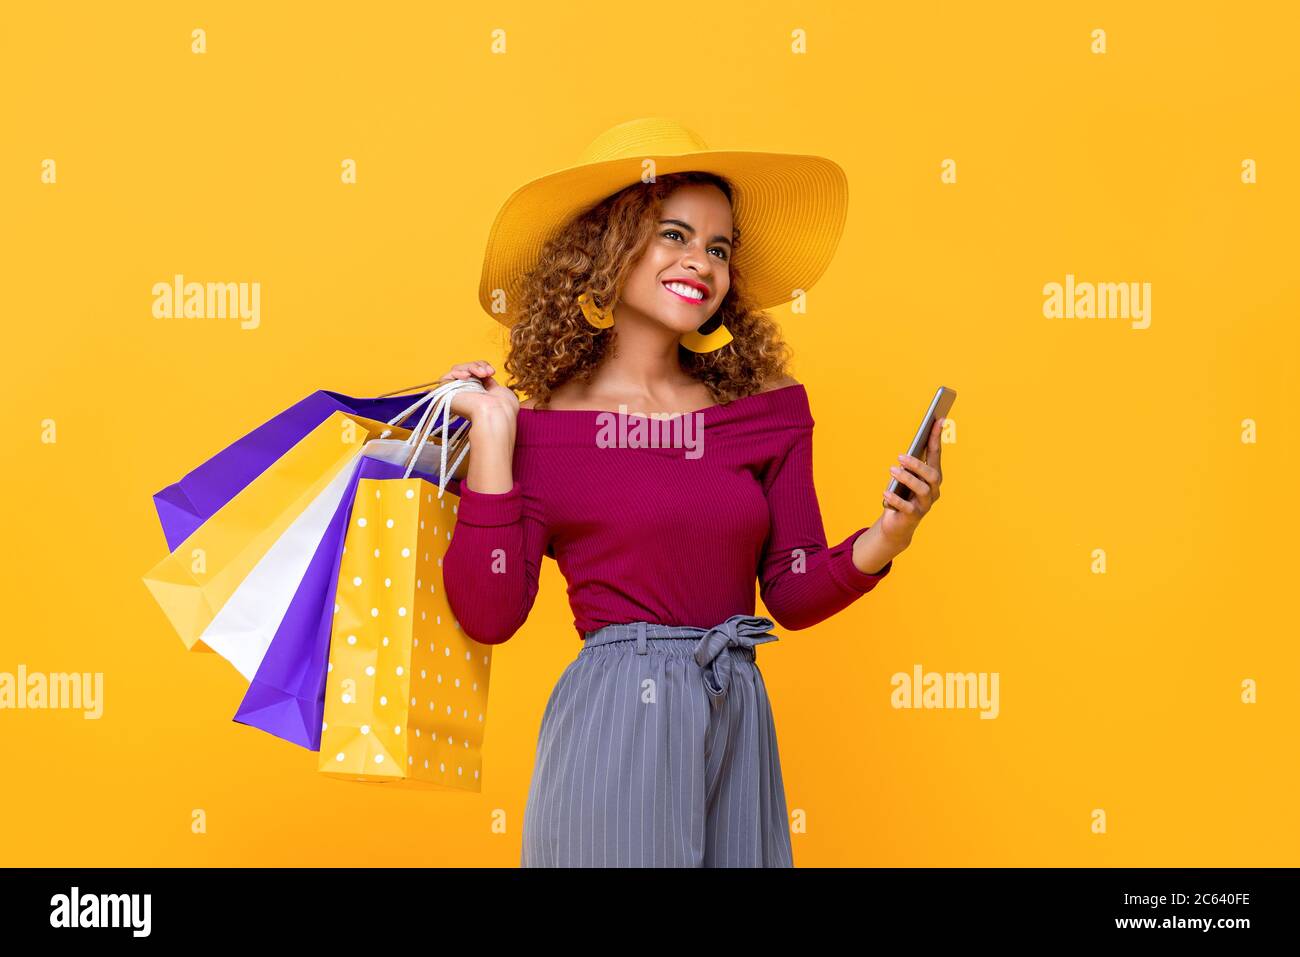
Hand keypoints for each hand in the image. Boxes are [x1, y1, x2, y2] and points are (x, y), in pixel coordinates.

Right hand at [436, 360, 518, 423]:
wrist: (496, 412)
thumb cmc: (502, 405)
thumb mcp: (499, 389)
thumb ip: (488, 382)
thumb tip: (483, 377)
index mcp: (477, 394)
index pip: (474, 373)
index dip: (482, 367)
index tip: (492, 371)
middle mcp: (465, 394)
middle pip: (466, 369)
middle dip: (478, 366)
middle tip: (488, 373)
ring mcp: (455, 394)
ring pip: (457, 370)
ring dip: (471, 367)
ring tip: (482, 374)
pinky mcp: (446, 394)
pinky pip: (446, 377)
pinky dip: (458, 373)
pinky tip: (466, 377)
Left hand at [880, 416, 944, 543]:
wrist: (897, 524)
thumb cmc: (902, 495)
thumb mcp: (905, 478)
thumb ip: (908, 465)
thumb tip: (905, 451)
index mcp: (932, 477)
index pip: (936, 455)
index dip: (937, 438)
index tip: (938, 420)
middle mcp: (933, 490)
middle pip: (932, 475)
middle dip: (918, 464)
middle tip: (900, 456)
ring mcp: (925, 504)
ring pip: (922, 490)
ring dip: (907, 478)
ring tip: (893, 470)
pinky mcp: (913, 516)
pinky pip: (906, 507)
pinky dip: (895, 499)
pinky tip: (886, 493)